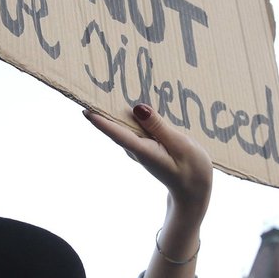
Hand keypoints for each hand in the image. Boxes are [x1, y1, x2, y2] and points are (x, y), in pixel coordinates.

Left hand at [83, 103, 212, 277]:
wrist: (194, 191)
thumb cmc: (191, 170)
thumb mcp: (179, 145)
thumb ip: (158, 126)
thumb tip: (137, 108)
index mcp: (143, 150)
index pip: (117, 133)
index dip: (100, 121)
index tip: (84, 108)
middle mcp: (136, 149)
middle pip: (116, 126)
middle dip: (106, 108)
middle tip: (98, 86)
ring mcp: (140, 148)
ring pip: (126, 126)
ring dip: (120, 109)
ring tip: (115, 86)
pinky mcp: (147, 146)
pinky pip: (136, 128)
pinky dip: (134, 115)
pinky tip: (136, 102)